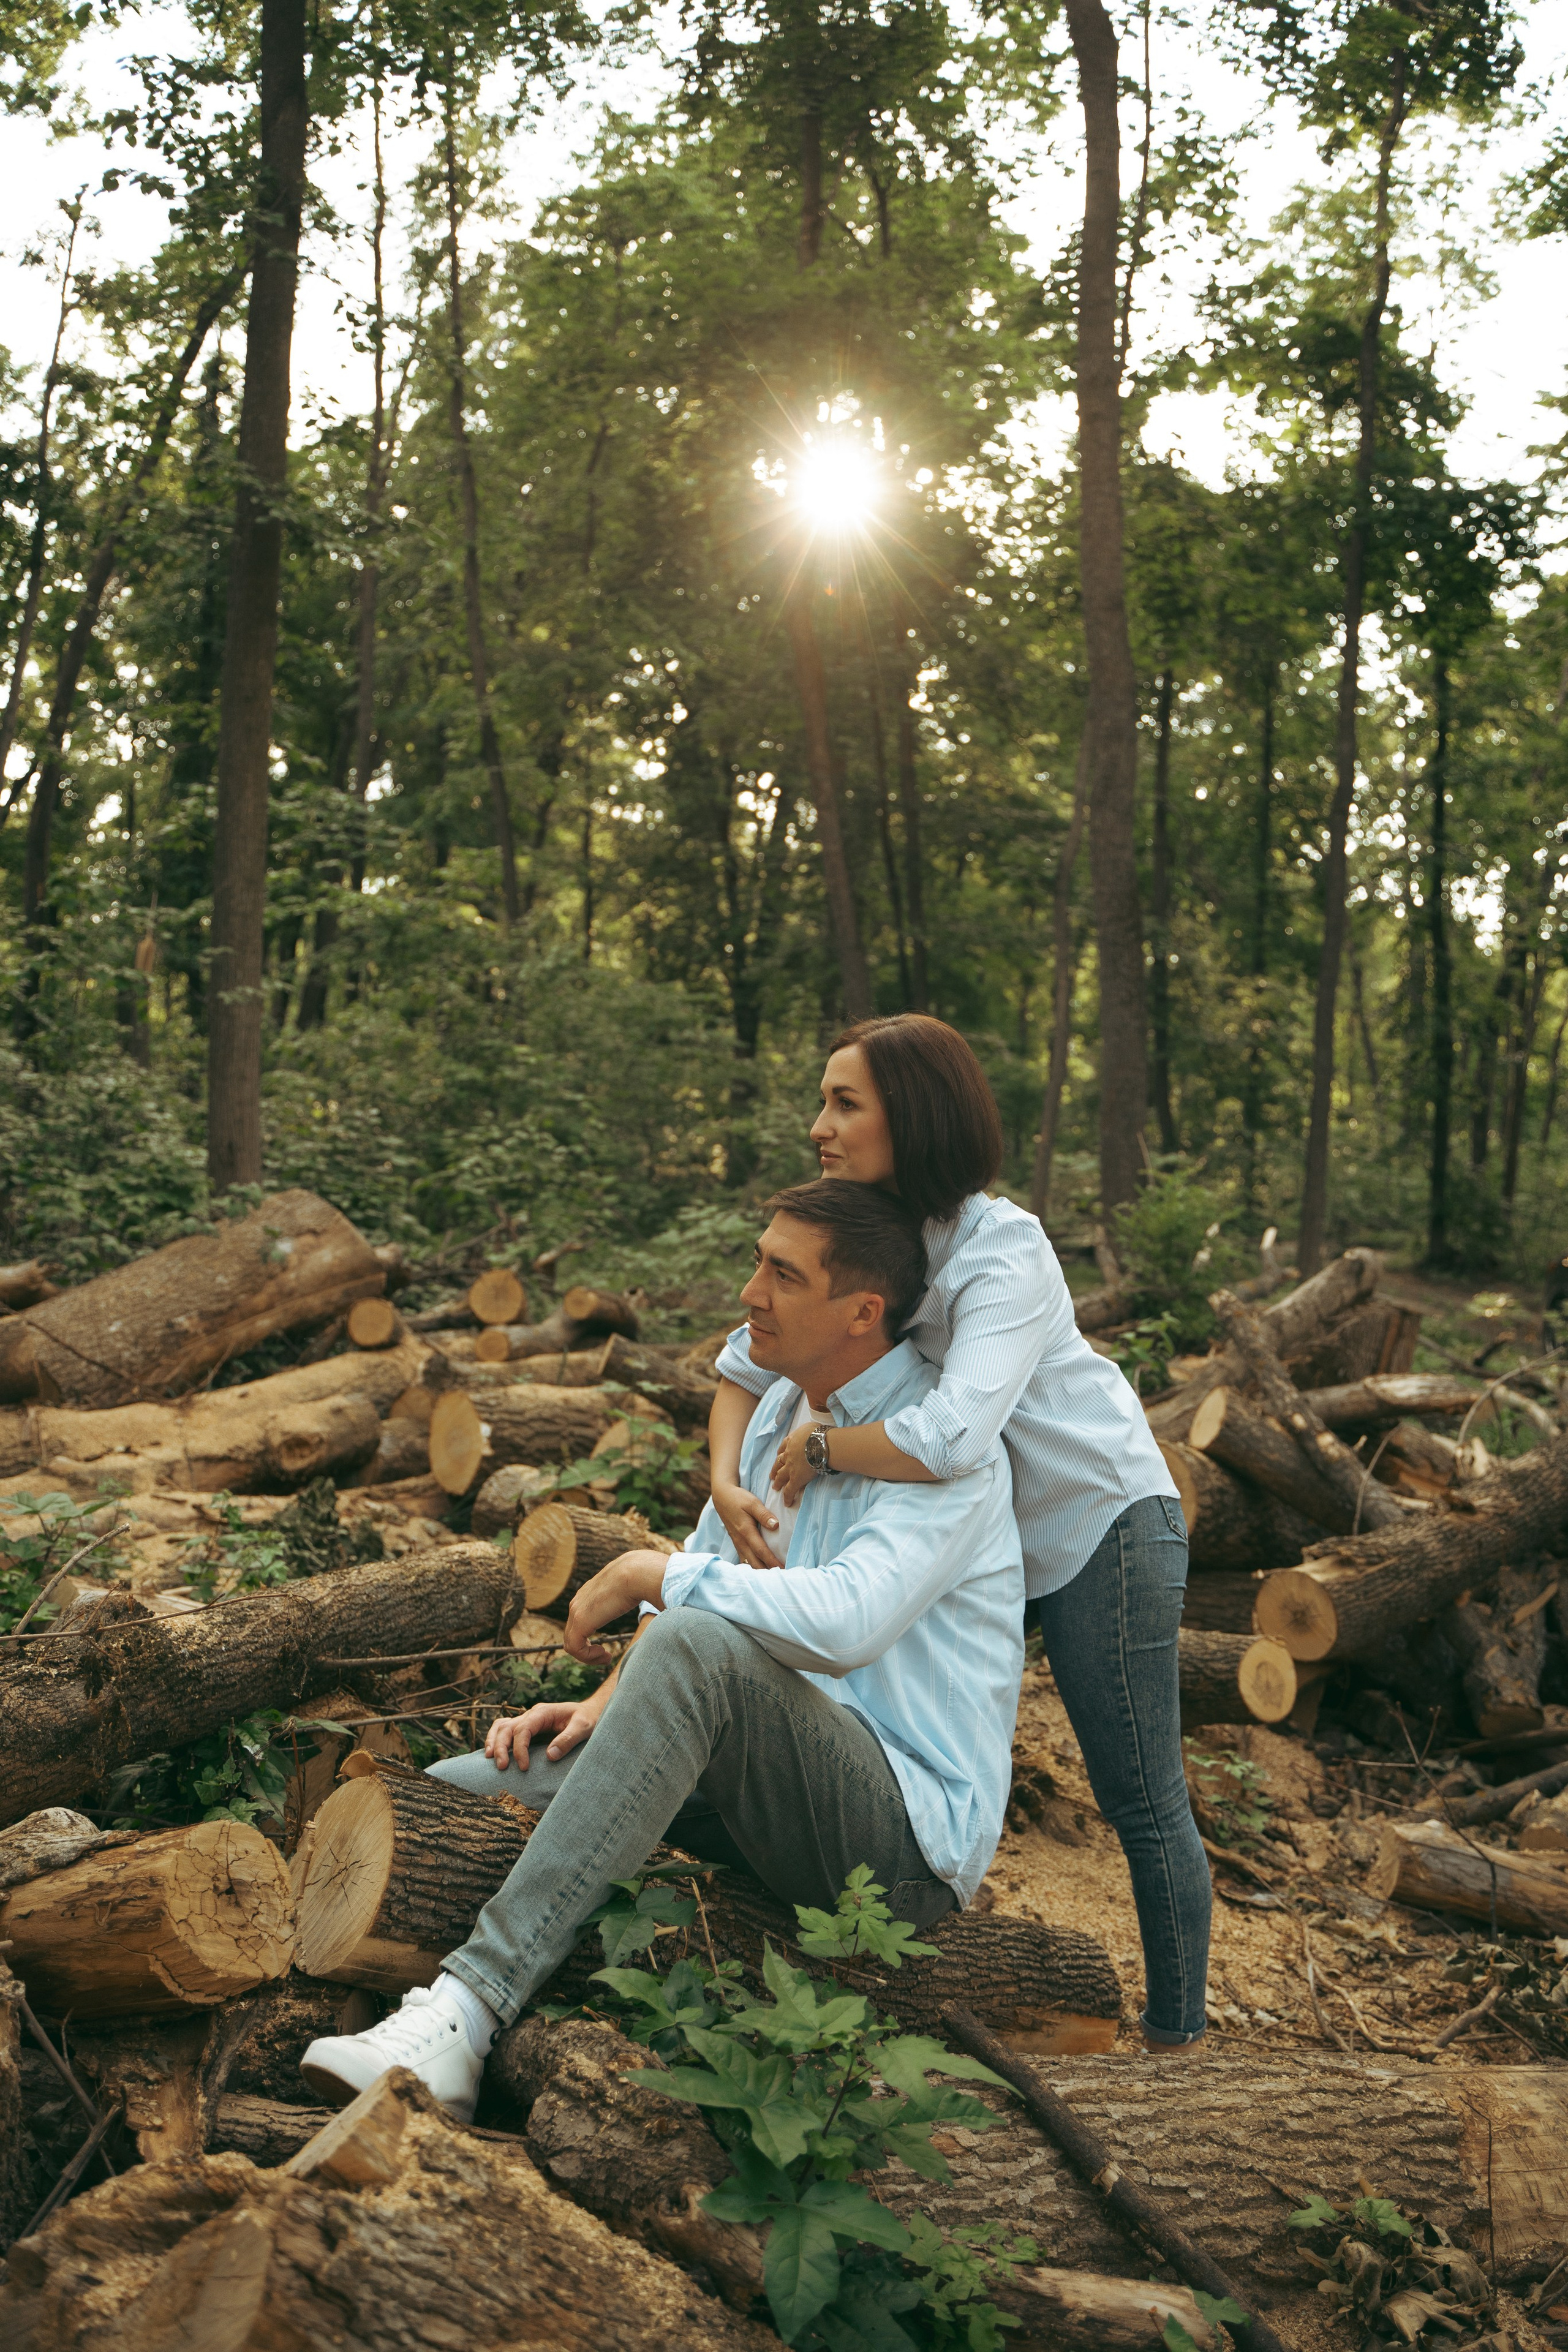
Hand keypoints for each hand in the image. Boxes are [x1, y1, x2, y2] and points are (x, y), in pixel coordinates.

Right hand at [485, 1691, 605, 1770]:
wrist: (592, 1713)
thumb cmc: (589, 1719)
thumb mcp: (584, 1727)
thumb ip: (567, 1739)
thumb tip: (549, 1756)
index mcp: (543, 1712)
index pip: (523, 1729)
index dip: (520, 1749)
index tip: (524, 1767)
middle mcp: (532, 1715)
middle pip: (507, 1728)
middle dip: (501, 1747)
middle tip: (502, 1768)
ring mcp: (528, 1721)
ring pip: (501, 1727)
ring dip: (493, 1742)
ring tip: (490, 1760)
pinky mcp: (528, 1729)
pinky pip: (506, 1730)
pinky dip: (496, 1740)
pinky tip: (493, 1754)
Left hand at [563, 1547, 668, 1663]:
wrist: (639, 1572)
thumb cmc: (643, 1579)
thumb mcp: (631, 1588)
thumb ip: (630, 1596)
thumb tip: (653, 1602)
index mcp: (588, 1595)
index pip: (579, 1621)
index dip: (590, 1637)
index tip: (607, 1645)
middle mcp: (578, 1602)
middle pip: (572, 1633)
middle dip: (587, 1649)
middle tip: (606, 1656)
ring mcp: (576, 1611)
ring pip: (571, 1643)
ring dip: (588, 1656)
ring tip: (607, 1657)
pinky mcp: (580, 1620)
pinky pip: (574, 1648)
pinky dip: (587, 1657)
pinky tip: (606, 1656)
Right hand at [711, 1477, 782, 1570]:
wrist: (722, 1497)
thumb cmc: (738, 1499)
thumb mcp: (752, 1502)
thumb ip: (764, 1514)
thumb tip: (776, 1525)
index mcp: (746, 1532)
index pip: (761, 1551)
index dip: (772, 1561)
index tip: (783, 1569)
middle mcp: (741, 1541)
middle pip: (754, 1562)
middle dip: (767, 1572)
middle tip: (781, 1579)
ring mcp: (738, 1544)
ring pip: (748, 1563)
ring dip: (760, 1572)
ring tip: (773, 1578)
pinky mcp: (737, 1544)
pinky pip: (745, 1560)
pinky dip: (753, 1567)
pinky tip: (761, 1571)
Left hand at [769, 1420, 818, 1510]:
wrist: (819, 1444)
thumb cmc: (818, 1433)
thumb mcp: (811, 1426)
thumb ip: (808, 1431)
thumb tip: (814, 1431)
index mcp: (792, 1441)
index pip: (784, 1447)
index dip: (781, 1452)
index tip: (780, 1456)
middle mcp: (788, 1454)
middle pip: (779, 1463)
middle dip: (775, 1469)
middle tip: (772, 1475)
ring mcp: (790, 1467)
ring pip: (780, 1476)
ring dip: (777, 1482)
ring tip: (775, 1487)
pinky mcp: (796, 1479)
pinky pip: (789, 1490)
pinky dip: (787, 1497)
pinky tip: (787, 1503)